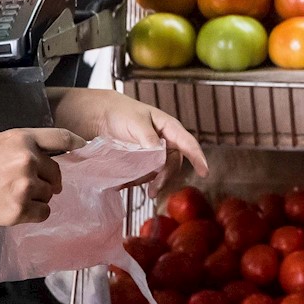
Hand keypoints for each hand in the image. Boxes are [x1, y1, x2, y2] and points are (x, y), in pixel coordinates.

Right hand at [0, 127, 80, 237]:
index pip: (61, 138)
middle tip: (23, 185)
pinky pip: (43, 213)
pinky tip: (13, 208)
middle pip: (57, 173)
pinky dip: (34, 214)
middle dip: (46, 180)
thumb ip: (25, 148)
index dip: (76, 143)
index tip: (85, 148)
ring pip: (50, 195)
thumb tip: (52, 161)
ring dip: (37, 197)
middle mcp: (28, 160)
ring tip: (10, 195)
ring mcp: (25, 186)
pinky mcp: (20, 209)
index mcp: (22, 138)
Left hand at [48, 88, 207, 188]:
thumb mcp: (135, 122)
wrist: (98, 116)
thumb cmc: (120, 112)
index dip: (198, 158)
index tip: (205, 172)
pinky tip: (123, 183)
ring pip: (159, 173)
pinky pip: (144, 175)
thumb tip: (160, 157)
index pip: (188, 144)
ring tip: (129, 184)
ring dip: (148, 181)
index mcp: (169, 128)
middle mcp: (165, 142)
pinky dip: (135, 181)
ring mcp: (152, 154)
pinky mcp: (140, 162)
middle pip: (173, 164)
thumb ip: (149, 138)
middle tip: (152, 191)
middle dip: (165, 178)